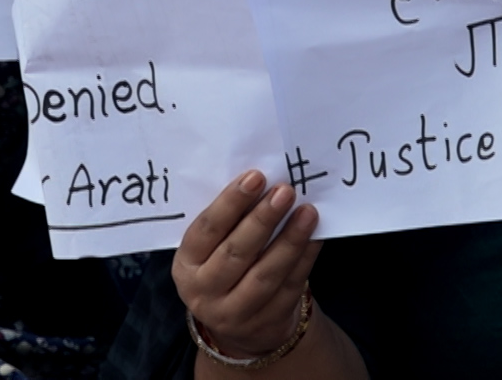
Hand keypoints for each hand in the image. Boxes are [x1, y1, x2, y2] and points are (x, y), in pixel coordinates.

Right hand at [174, 170, 322, 357]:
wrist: (240, 323)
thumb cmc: (224, 267)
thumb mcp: (210, 250)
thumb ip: (228, 222)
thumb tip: (261, 182)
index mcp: (186, 265)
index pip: (207, 230)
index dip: (230, 203)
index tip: (255, 177)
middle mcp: (205, 293)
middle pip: (236, 253)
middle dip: (262, 219)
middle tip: (285, 191)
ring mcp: (235, 313)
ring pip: (265, 274)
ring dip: (289, 240)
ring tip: (307, 212)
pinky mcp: (266, 323)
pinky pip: (289, 287)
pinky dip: (304, 259)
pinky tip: (314, 236)